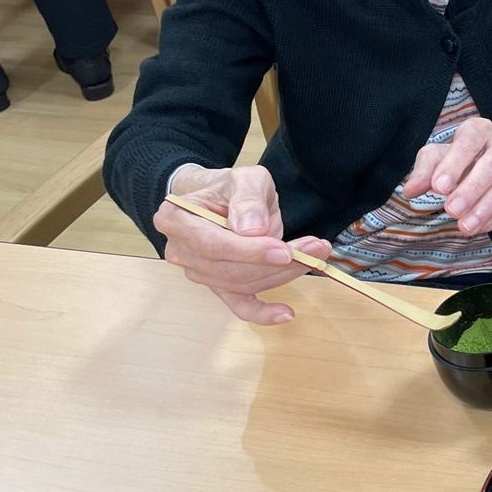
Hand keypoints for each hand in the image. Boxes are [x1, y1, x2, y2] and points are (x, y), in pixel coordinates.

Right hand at [155, 164, 330, 325]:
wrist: (219, 198)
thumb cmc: (229, 187)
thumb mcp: (244, 178)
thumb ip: (248, 199)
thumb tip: (252, 230)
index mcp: (176, 219)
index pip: (213, 244)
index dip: (250, 252)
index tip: (285, 251)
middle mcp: (181, 251)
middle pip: (230, 269)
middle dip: (276, 264)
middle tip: (315, 250)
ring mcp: (199, 272)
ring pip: (241, 284)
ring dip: (282, 275)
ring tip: (315, 257)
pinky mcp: (218, 285)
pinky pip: (238, 305)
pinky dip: (262, 312)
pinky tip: (286, 313)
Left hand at [402, 116, 491, 235]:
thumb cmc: (461, 157)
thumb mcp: (439, 156)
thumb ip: (424, 170)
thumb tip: (411, 190)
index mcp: (479, 130)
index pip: (469, 141)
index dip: (454, 164)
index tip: (439, 187)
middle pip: (491, 165)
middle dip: (471, 189)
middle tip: (451, 209)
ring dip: (483, 208)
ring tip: (464, 226)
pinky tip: (477, 228)